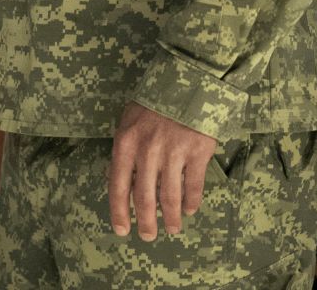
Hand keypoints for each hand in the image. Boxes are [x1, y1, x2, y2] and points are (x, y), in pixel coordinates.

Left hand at [107, 103, 215, 240]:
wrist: (188, 80)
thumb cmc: (154, 102)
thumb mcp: (129, 121)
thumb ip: (124, 151)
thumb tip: (118, 183)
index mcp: (126, 142)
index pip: (118, 185)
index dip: (119, 212)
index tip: (122, 231)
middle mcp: (148, 149)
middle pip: (145, 197)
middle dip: (146, 222)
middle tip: (148, 236)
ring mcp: (174, 151)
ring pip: (170, 195)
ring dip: (172, 217)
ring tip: (172, 228)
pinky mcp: (198, 151)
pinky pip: (194, 185)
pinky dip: (192, 201)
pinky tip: (190, 210)